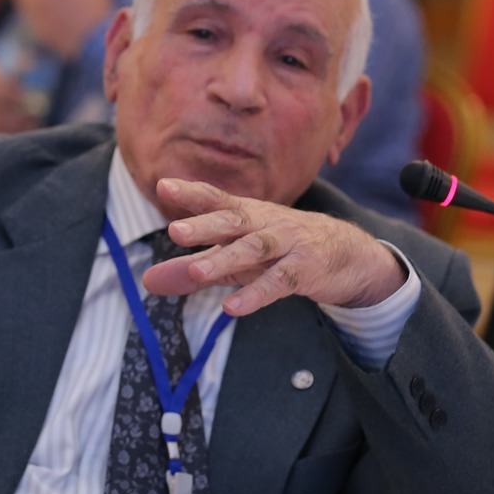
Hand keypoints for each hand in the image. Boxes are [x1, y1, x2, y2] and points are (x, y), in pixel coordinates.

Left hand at [144, 179, 408, 316]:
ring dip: (226, 259)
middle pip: (233, 221)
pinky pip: (279, 281)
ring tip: (197, 273)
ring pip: (255, 249)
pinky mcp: (305, 269)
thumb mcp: (235, 258)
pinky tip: (232, 308)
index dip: (191, 192)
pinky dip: (256, 293)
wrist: (347, 253)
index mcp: (246, 214)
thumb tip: (147, 281)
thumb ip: (192, 268)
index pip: (216, 200)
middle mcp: (265, 223)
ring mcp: (287, 244)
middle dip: (204, 224)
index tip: (163, 185)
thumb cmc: (280, 250)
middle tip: (175, 231)